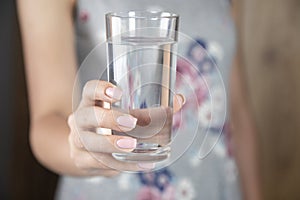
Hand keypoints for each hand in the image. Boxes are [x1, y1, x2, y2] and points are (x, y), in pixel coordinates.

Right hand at [67, 80, 184, 175]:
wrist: (85, 151)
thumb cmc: (109, 128)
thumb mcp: (123, 115)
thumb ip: (149, 109)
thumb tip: (179, 100)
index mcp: (90, 103)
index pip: (89, 90)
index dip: (101, 89)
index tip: (119, 92)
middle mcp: (80, 120)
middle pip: (88, 116)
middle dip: (109, 119)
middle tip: (131, 123)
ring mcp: (78, 141)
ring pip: (90, 141)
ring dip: (112, 144)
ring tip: (132, 145)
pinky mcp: (82, 160)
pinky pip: (101, 163)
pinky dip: (124, 165)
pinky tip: (143, 165)